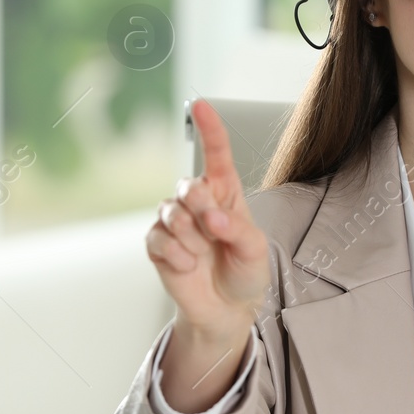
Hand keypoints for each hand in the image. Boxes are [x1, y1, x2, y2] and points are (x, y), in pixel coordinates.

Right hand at [146, 100, 270, 410]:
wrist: (227, 308)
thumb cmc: (245, 272)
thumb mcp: (255, 249)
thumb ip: (238, 230)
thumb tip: (214, 219)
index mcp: (224, 192)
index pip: (215, 155)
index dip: (209, 129)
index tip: (200, 105)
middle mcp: (197, 201)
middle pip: (189, 185)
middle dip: (203, 208)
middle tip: (217, 230)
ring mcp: (174, 222)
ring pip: (170, 212)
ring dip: (191, 237)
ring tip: (202, 254)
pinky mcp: (158, 244)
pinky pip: (159, 240)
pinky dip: (177, 256)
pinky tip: (187, 265)